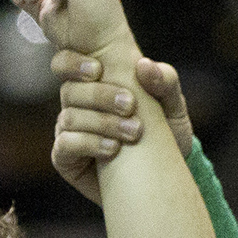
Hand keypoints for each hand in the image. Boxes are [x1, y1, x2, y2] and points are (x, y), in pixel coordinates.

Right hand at [49, 55, 195, 203]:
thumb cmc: (166, 131)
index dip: (72, 62)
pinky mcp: (66, 159)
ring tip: (133, 133)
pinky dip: (89, 144)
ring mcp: (68, 132)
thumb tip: (144, 65)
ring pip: (70, 117)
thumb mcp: (172, 104)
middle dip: (100, 95)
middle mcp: (76, 105)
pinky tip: (112, 149)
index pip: (65, 63)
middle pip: (70, 90)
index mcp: (93, 83)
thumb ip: (164, 80)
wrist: (167, 175)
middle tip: (130, 105)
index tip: (98, 70)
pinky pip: (64, 145)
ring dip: (103, 122)